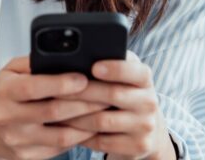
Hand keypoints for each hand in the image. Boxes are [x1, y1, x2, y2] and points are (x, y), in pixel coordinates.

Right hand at [0, 56, 110, 159]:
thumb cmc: (1, 96)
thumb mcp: (8, 73)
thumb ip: (32, 63)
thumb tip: (63, 56)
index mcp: (6, 92)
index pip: (35, 87)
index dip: (61, 83)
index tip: (84, 77)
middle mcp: (10, 117)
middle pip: (54, 111)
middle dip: (85, 102)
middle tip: (107, 93)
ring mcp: (19, 140)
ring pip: (62, 134)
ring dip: (88, 123)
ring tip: (105, 111)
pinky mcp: (27, 157)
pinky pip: (60, 148)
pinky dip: (79, 138)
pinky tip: (91, 127)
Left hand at [58, 51, 175, 159]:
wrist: (145, 127)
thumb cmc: (123, 93)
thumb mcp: (123, 76)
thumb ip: (109, 62)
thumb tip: (78, 57)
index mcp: (144, 79)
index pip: (135, 71)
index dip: (115, 69)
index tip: (94, 67)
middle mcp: (149, 102)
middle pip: (113, 94)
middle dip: (81, 92)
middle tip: (56, 90)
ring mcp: (145, 126)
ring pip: (103, 120)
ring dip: (75, 116)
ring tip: (54, 110)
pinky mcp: (137, 146)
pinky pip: (102, 141)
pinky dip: (81, 135)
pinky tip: (67, 129)